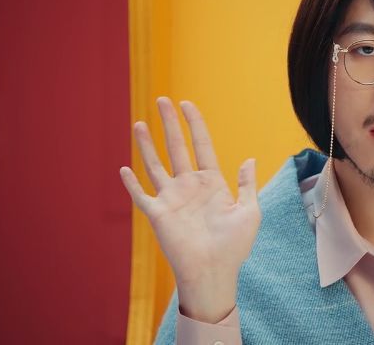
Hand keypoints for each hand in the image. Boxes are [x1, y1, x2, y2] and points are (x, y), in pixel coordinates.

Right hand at [119, 97, 260, 293]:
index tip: (187, 104)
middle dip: (170, 124)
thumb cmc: (235, 246)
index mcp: (211, 183)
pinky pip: (141, 195)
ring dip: (147, 145)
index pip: (201, 145)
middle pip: (177, 147)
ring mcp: (172, 199)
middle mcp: (189, 186)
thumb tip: (249, 159)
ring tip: (140, 123)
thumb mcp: (249, 212)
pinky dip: (131, 183)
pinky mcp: (157, 214)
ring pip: (156, 164)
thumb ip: (247, 185)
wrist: (214, 272)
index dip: (194, 124)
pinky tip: (124, 169)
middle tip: (162, 100)